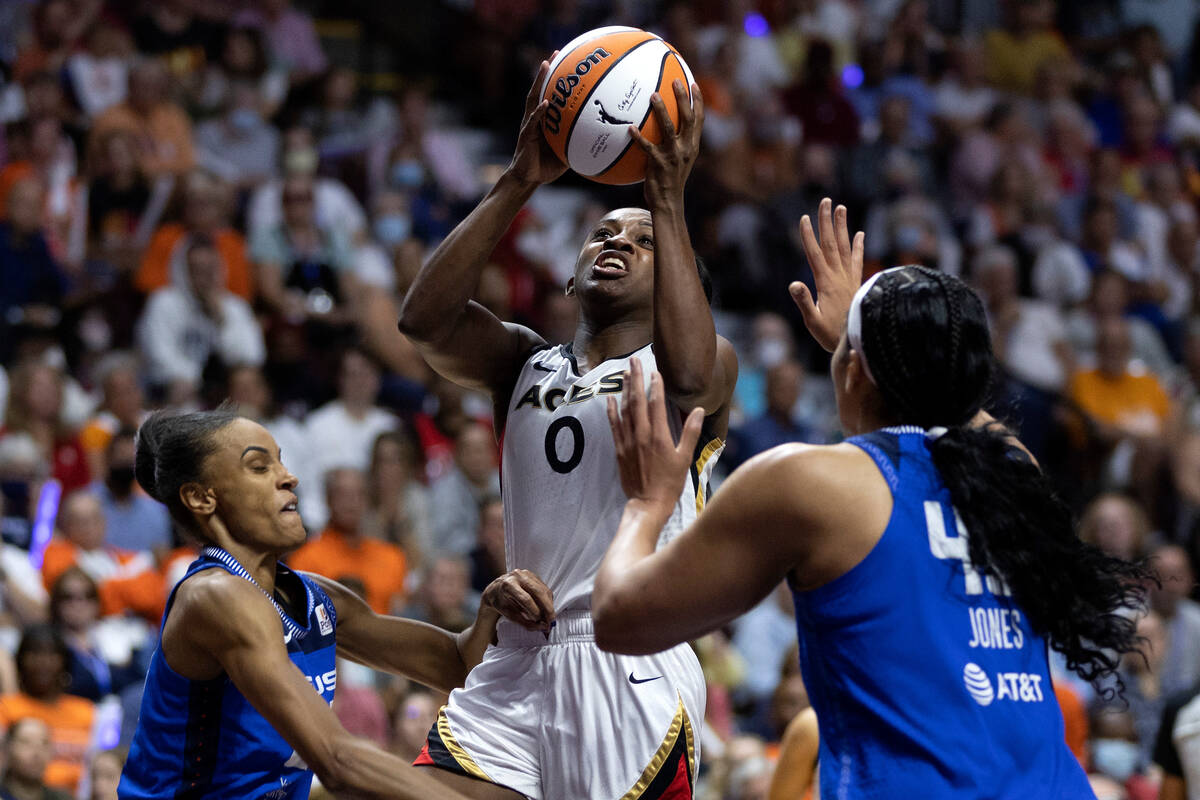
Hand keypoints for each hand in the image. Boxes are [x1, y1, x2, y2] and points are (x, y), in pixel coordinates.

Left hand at [482, 569, 554, 632]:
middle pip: (538, 592)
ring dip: (549, 604)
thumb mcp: (509, 615)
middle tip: (551, 620)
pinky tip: (546, 608)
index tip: (540, 622)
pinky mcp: (532, 575)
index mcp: (508, 585)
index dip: (535, 611)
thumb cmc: (500, 603)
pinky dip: (547, 599)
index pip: (526, 599)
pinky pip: (544, 587)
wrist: (495, 590)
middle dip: (547, 607)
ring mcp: (526, 573)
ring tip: (549, 616)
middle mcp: (517, 576)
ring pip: (543, 589)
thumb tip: (543, 627)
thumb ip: (526, 622)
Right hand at [505, 56, 568, 186]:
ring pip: (533, 98)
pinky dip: (539, 111)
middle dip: (547, 70)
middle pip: (540, 88)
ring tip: (545, 65)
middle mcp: (535, 118)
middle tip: (556, 53)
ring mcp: (529, 124)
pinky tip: (545, 102)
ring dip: (539, 81)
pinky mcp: (526, 135)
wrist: (528, 178)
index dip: (556, 79)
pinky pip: (533, 121)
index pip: (549, 94)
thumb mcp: (566, 152)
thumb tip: (600, 141)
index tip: (566, 62)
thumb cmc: (546, 167)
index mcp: (544, 120)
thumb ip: (578, 142)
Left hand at [606, 358, 704, 509]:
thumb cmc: (670, 483)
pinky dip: (611, 410)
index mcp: (659, 436)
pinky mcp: (619, 449)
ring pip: (624, 409)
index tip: (655, 370)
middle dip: (635, 378)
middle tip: (634, 360)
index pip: (656, 403)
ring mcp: (628, 441)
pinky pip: (614, 425)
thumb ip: (690, 432)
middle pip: (637, 400)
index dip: (655, 385)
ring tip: (624, 372)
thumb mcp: (685, 458)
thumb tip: (698, 410)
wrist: (648, 504)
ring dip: (624, 389)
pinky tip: (610, 398)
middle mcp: (641, 435)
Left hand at [631, 80, 703, 205]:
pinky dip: (638, 137)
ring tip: (653, 95)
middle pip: (688, 118)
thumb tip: (662, 127)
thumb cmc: (669, 181)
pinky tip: (629, 128)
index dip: (697, 101)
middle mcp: (686, 148)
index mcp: (692, 146)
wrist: (668, 203)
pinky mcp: (659, 164)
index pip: (699, 119)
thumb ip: (675, 144)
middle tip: (675, 80)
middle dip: (683, 97)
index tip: (692, 84)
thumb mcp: (678, 161)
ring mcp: (673, 156)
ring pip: (669, 127)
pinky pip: (647, 147)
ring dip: (661, 110)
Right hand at [790, 198, 864, 352]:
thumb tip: (794, 284)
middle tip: (826, 201)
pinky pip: (858, 261)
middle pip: (832, 244)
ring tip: (841, 208)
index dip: (809, 236)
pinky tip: (860, 234)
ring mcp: (849, 278)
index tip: (805, 218)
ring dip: (842, 227)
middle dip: (827, 222)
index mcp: (826, 283)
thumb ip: (804, 302)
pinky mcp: (856, 283)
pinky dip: (859, 246)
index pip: (815, 254)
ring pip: (845, 247)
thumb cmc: (830, 335)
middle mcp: (839, 276)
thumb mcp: (813, 322)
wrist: (857, 341)